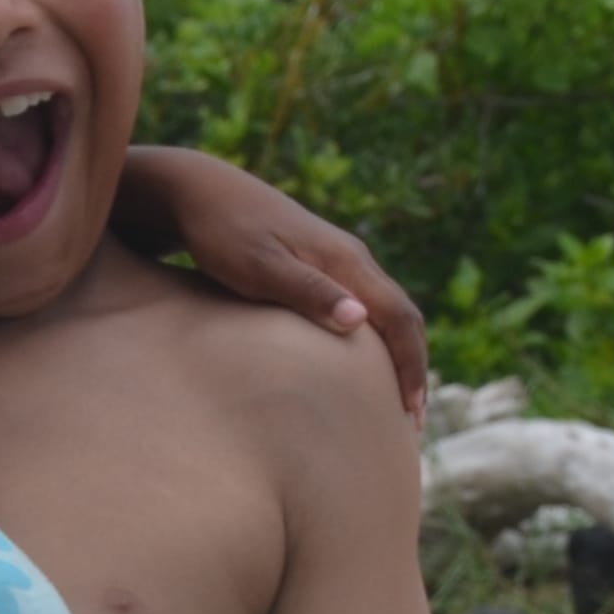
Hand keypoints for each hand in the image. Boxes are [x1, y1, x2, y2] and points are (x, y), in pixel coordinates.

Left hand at [118, 146, 430, 413]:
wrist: (200, 192)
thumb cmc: (223, 233)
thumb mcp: (260, 268)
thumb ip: (308, 293)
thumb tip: (359, 320)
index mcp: (346, 260)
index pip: (399, 317)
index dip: (410, 366)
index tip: (409, 411)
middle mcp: (351, 258)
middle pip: (402, 315)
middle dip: (413, 367)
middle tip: (413, 420)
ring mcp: (337, 260)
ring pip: (386, 311)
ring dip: (398, 354)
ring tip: (395, 400)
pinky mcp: (320, 265)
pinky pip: (365, 306)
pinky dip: (376, 340)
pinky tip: (362, 365)